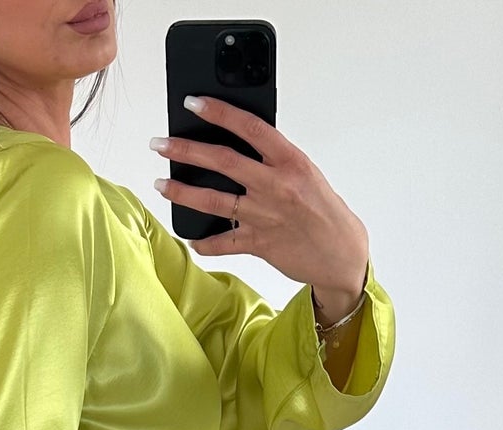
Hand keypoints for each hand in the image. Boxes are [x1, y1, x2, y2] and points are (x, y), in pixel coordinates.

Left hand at [150, 95, 369, 322]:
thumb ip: (274, 160)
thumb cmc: (325, 210)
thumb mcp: (305, 173)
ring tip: (161, 184)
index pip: (249, 127)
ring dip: (182, 191)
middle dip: (185, 149)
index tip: (193, 103)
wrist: (342, 253)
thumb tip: (241, 146)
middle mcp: (275, 186)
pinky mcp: (259, 245)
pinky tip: (191, 239)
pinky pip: (223, 243)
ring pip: (213, 201)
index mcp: (290, 161)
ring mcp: (264, 216)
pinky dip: (205, 243)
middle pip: (222, 161)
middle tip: (160, 143)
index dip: (219, 112)